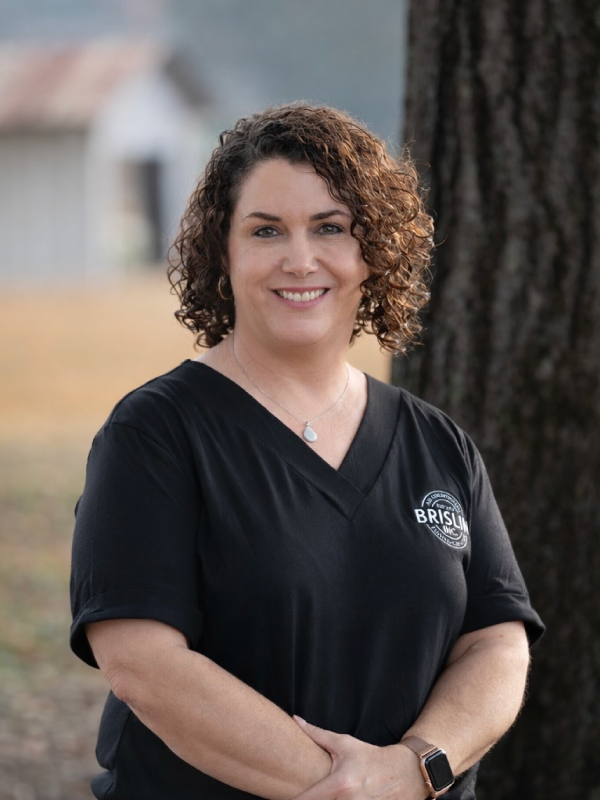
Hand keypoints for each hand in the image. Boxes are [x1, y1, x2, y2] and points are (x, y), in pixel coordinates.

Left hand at [291, 716, 426, 799]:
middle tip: (305, 794)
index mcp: (340, 785)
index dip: (294, 799)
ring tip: (324, 795)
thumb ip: (317, 734)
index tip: (286, 796)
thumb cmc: (370, 757)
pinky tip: (338, 798)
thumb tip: (296, 720)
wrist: (404, 772)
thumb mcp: (344, 744)